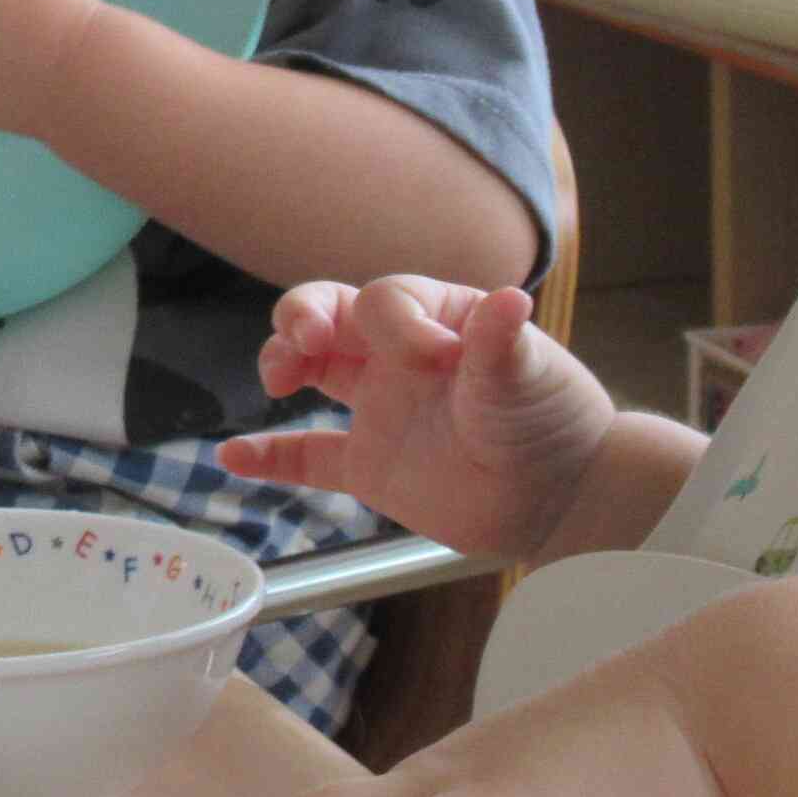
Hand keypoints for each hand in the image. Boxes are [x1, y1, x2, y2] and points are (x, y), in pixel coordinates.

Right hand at [221, 276, 614, 558]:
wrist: (563, 496)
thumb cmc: (552, 421)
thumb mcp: (529, 379)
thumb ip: (501, 346)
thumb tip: (510, 300)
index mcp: (438, 318)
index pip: (388, 299)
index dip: (395, 321)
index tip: (430, 359)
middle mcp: (399, 354)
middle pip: (330, 312)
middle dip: (303, 315)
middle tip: (302, 341)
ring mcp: (380, 407)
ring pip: (312, 369)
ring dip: (281, 362)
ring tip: (277, 380)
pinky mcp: (369, 463)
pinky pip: (308, 454)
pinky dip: (270, 455)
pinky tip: (233, 455)